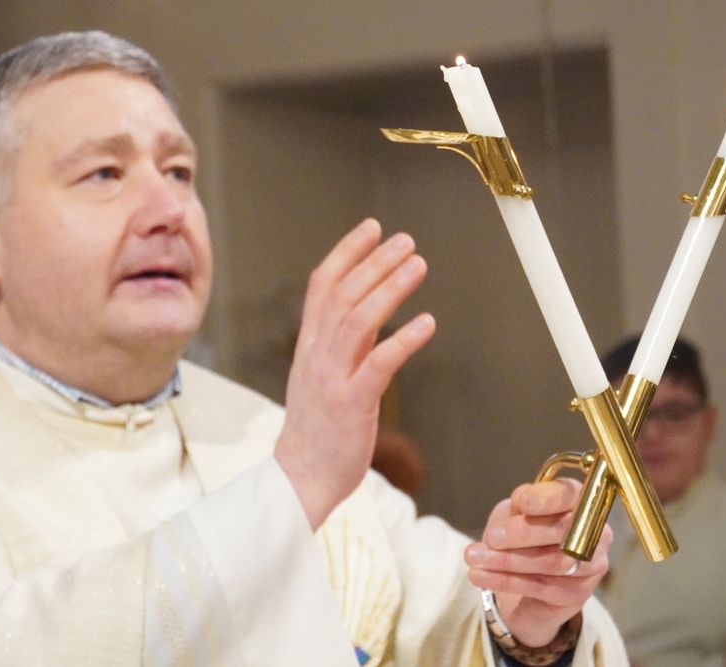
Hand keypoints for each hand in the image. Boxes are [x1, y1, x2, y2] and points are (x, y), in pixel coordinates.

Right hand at [274, 218, 434, 529]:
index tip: (371, 228)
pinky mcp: (351, 405)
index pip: (322, 287)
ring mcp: (332, 379)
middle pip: (344, 296)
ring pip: (358, 321)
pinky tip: (428, 323)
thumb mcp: (320, 377)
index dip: (346, 253)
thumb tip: (371, 312)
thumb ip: (342, 344)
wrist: (298, 480)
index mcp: (309, 347)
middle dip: (375, 262)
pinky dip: (404, 340)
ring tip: (418, 265)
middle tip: (406, 240)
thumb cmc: (315, 432)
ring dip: (390, 289)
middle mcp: (317, 356)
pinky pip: (378, 365)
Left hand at [464, 478, 610, 646]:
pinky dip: (505, 580)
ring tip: (474, 557)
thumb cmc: (521, 536)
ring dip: (508, 560)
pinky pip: (540, 587)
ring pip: (552, 562)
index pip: (570, 495)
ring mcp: (591, 566)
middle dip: (523, 533)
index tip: (521, 502)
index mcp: (578, 501)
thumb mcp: (515, 514)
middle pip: (563, 531)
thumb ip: (520, 505)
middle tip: (491, 538)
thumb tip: (522, 502)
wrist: (523, 586)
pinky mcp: (578, 595)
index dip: (547, 499)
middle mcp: (594, 533)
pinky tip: (479, 575)